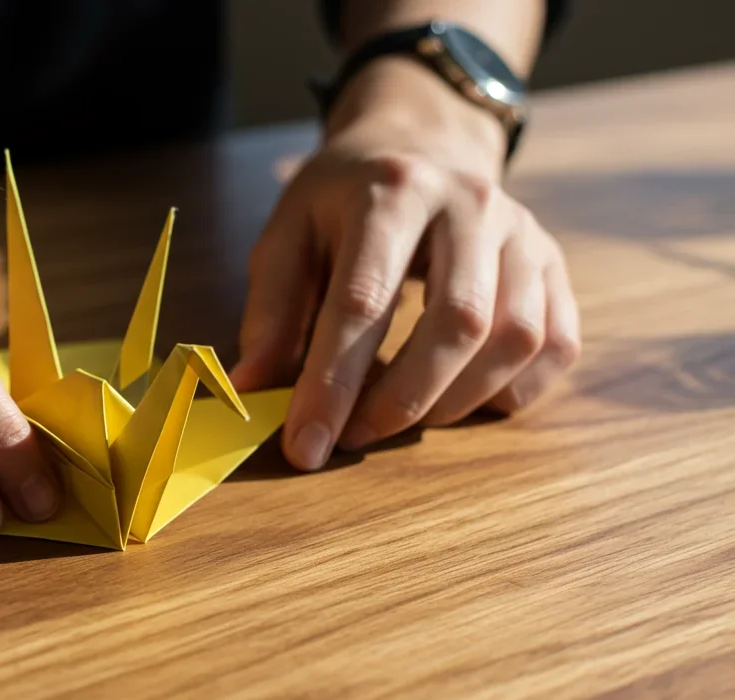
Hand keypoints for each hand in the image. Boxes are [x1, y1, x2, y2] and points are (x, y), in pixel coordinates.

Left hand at [231, 58, 580, 470]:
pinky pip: (557, 344)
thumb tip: (252, 389)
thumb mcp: (288, 234)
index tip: (306, 446)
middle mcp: (470, 204)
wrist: (421, 143)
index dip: (332, 383)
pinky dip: (513, 390)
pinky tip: (464, 398)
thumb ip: (271, 311)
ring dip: (456, 401)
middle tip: (355, 437)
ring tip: (401, 418)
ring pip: (516, 338)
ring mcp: (523, 231)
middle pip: (457, 322)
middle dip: (402, 400)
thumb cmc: (342, 201)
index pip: (362, 301)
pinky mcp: (553, 262)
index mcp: (390, 191)